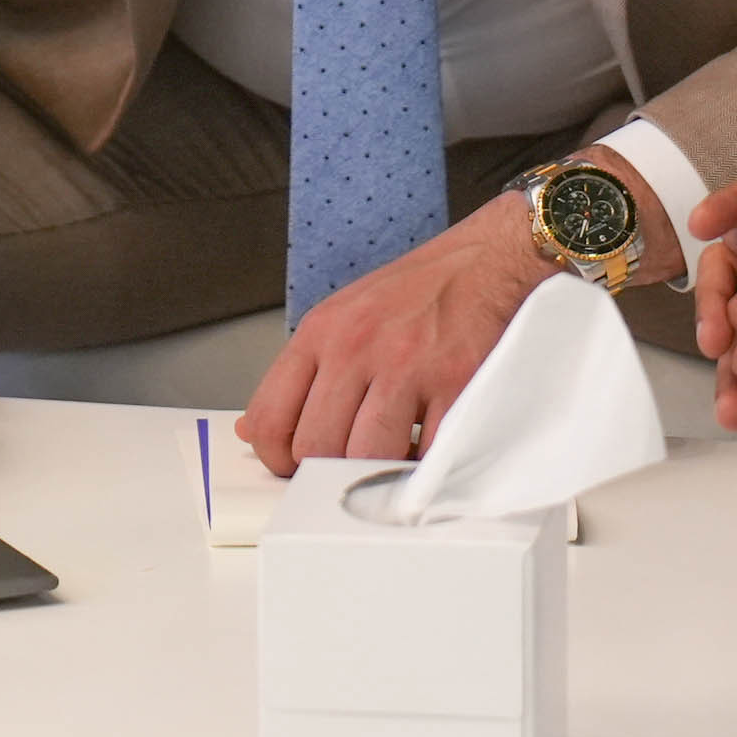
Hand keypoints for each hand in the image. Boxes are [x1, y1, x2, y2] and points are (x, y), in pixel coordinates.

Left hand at [241, 197, 552, 474]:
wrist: (487, 261)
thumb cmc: (417, 295)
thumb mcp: (342, 317)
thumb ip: (299, 376)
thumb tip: (250, 431)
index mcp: (321, 332)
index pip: (269, 417)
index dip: (278, 459)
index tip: (297, 470)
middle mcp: (356, 347)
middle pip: (314, 448)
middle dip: (329, 474)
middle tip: (349, 473)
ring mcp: (406, 366)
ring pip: (365, 458)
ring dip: (378, 475)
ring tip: (390, 463)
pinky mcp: (455, 384)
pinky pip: (428, 454)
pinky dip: (426, 468)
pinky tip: (427, 452)